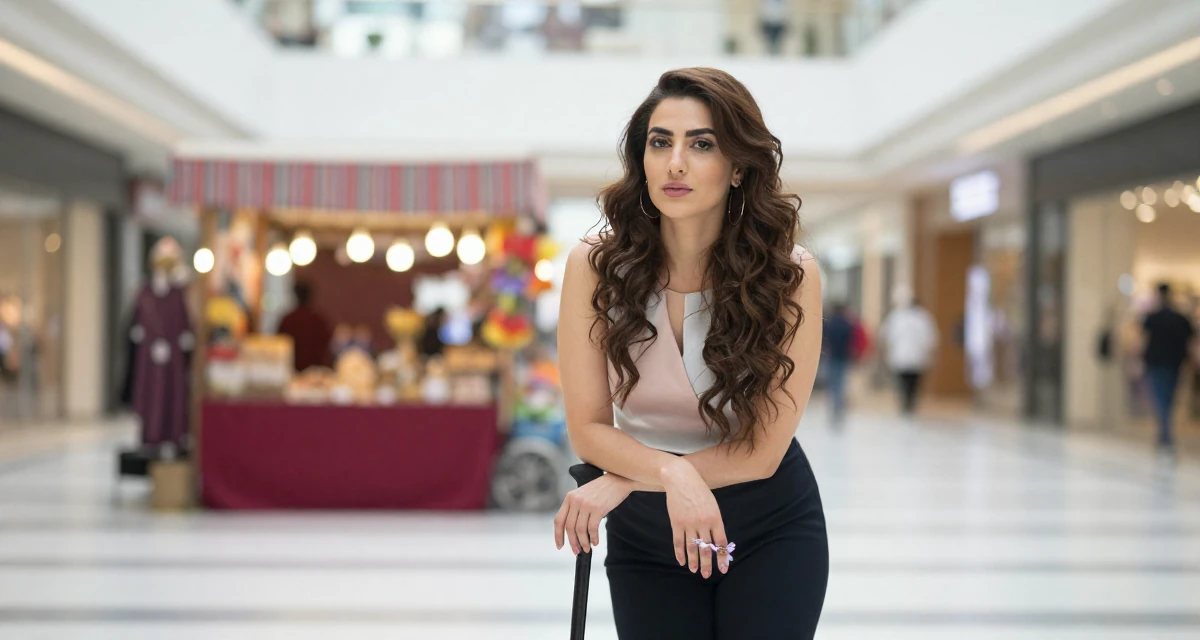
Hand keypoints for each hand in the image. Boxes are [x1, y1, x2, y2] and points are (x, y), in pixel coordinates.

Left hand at [554, 473, 631, 554]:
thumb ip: (576, 508)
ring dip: (583, 542)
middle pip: (569, 527)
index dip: (558, 535)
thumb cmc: (602, 489)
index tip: (560, 546)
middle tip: (576, 551)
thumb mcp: (584, 495)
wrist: (619, 479)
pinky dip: (593, 538)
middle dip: (572, 542)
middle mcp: (575, 500)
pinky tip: (595, 542)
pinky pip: (592, 528)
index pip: (559, 520)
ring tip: (587, 548)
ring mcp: (586, 504)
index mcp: (570, 497)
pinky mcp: (597, 508)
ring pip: (580, 530)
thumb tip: (573, 532)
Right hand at [662, 458, 727, 577]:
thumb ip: (715, 523)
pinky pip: (678, 542)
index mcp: (715, 518)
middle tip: (707, 575)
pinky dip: (679, 553)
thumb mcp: (712, 505)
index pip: (721, 543)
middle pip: (706, 548)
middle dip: (707, 564)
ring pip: (692, 547)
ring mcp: (689, 524)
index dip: (722, 557)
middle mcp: (703, 523)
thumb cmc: (700, 491)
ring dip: (693, 561)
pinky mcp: (676, 523)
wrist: (681, 479)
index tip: (723, 568)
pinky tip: (681, 561)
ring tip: (694, 570)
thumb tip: (717, 541)